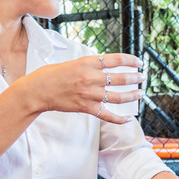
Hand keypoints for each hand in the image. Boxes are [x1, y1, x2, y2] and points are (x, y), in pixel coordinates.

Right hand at [17, 53, 143, 124]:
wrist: (37, 90)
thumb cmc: (52, 75)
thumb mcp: (73, 62)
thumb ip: (90, 65)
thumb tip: (106, 66)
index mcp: (87, 62)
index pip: (115, 59)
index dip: (130, 60)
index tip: (139, 62)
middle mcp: (91, 77)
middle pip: (120, 78)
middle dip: (134, 78)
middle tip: (142, 78)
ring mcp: (90, 94)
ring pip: (118, 96)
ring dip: (132, 95)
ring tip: (140, 93)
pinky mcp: (86, 107)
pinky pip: (107, 114)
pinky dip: (119, 118)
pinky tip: (128, 118)